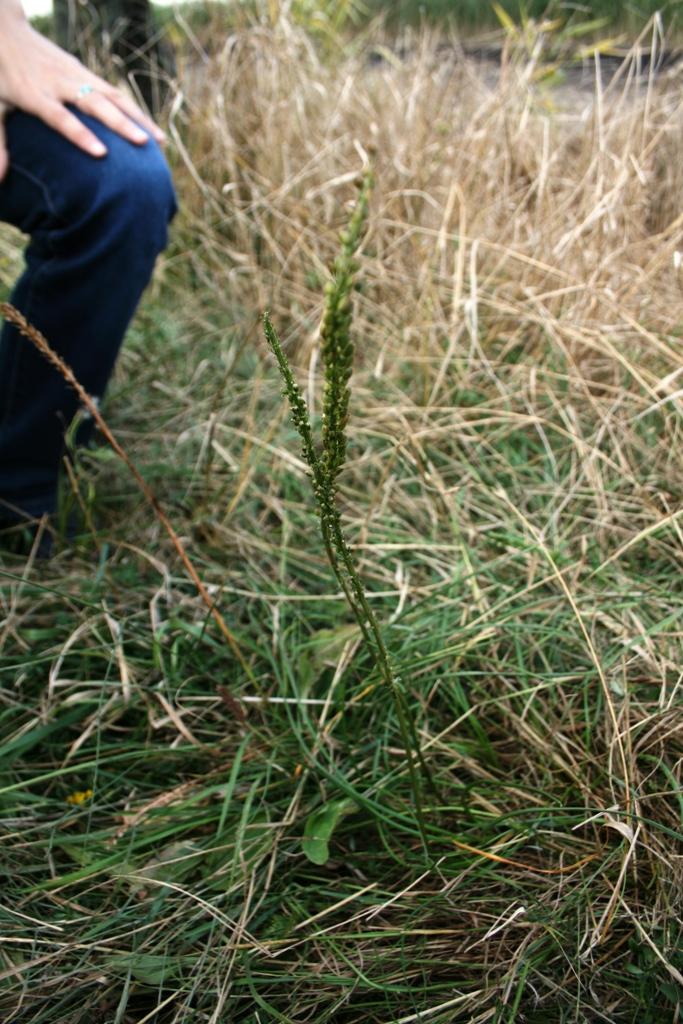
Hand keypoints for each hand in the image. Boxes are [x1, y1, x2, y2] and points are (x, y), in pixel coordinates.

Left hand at [0, 0, 165, 179]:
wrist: (6, 33)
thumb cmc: (1, 77)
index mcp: (36, 94)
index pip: (61, 117)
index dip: (81, 135)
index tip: (102, 154)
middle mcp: (60, 83)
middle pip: (95, 103)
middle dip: (121, 124)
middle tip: (143, 144)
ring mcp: (77, 75)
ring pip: (112, 96)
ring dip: (138, 117)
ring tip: (160, 141)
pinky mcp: (86, 72)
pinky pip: (115, 93)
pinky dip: (135, 111)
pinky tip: (151, 129)